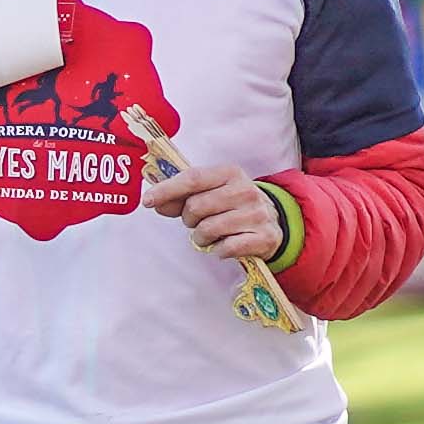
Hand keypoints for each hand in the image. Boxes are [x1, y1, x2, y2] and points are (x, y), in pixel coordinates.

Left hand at [143, 147, 290, 266]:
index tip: (147, 201)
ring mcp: (256, 215)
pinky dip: (219, 250)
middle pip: (196, 207)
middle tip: (198, 221)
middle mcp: (245, 191)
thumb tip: (155, 202)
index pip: (192, 178)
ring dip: (202, 238)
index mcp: (230, 173)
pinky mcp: (264, 238)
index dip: (167, 190)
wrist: (275, 222)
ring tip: (211, 235)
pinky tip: (225, 245)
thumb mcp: (212, 192)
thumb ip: (182, 196)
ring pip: (207, 230)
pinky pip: (226, 248)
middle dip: (189, 219)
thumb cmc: (234, 205)